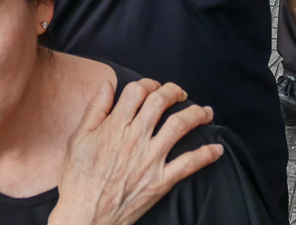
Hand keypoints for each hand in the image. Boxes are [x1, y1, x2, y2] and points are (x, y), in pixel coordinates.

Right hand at [48, 79, 222, 224]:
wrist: (85, 216)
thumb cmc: (77, 179)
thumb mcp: (78, 139)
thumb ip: (95, 109)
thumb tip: (107, 84)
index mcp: (114, 126)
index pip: (138, 91)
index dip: (148, 83)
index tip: (153, 87)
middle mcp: (135, 139)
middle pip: (161, 102)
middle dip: (174, 92)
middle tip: (180, 93)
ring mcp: (150, 160)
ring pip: (179, 126)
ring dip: (196, 114)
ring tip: (205, 112)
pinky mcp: (161, 181)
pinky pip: (189, 164)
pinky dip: (206, 155)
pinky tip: (217, 149)